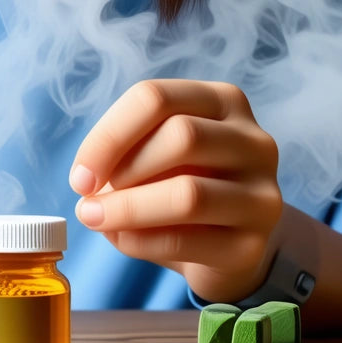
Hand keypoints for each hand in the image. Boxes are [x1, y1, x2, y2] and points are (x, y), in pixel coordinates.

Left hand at [69, 79, 283, 302]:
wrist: (226, 244)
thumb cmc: (180, 185)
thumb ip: (124, 154)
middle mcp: (254, 141)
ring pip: (189, 193)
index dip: (108, 136)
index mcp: (223, 102)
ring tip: (96, 219)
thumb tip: (88, 182)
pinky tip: (121, 239)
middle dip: (122, 170)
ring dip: (128, 208)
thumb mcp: (154, 155)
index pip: (156, 98)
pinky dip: (141, 241)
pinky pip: (187, 241)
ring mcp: (261, 194)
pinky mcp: (253, 245)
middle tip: (89, 198)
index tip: (79, 174)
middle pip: (181, 137)